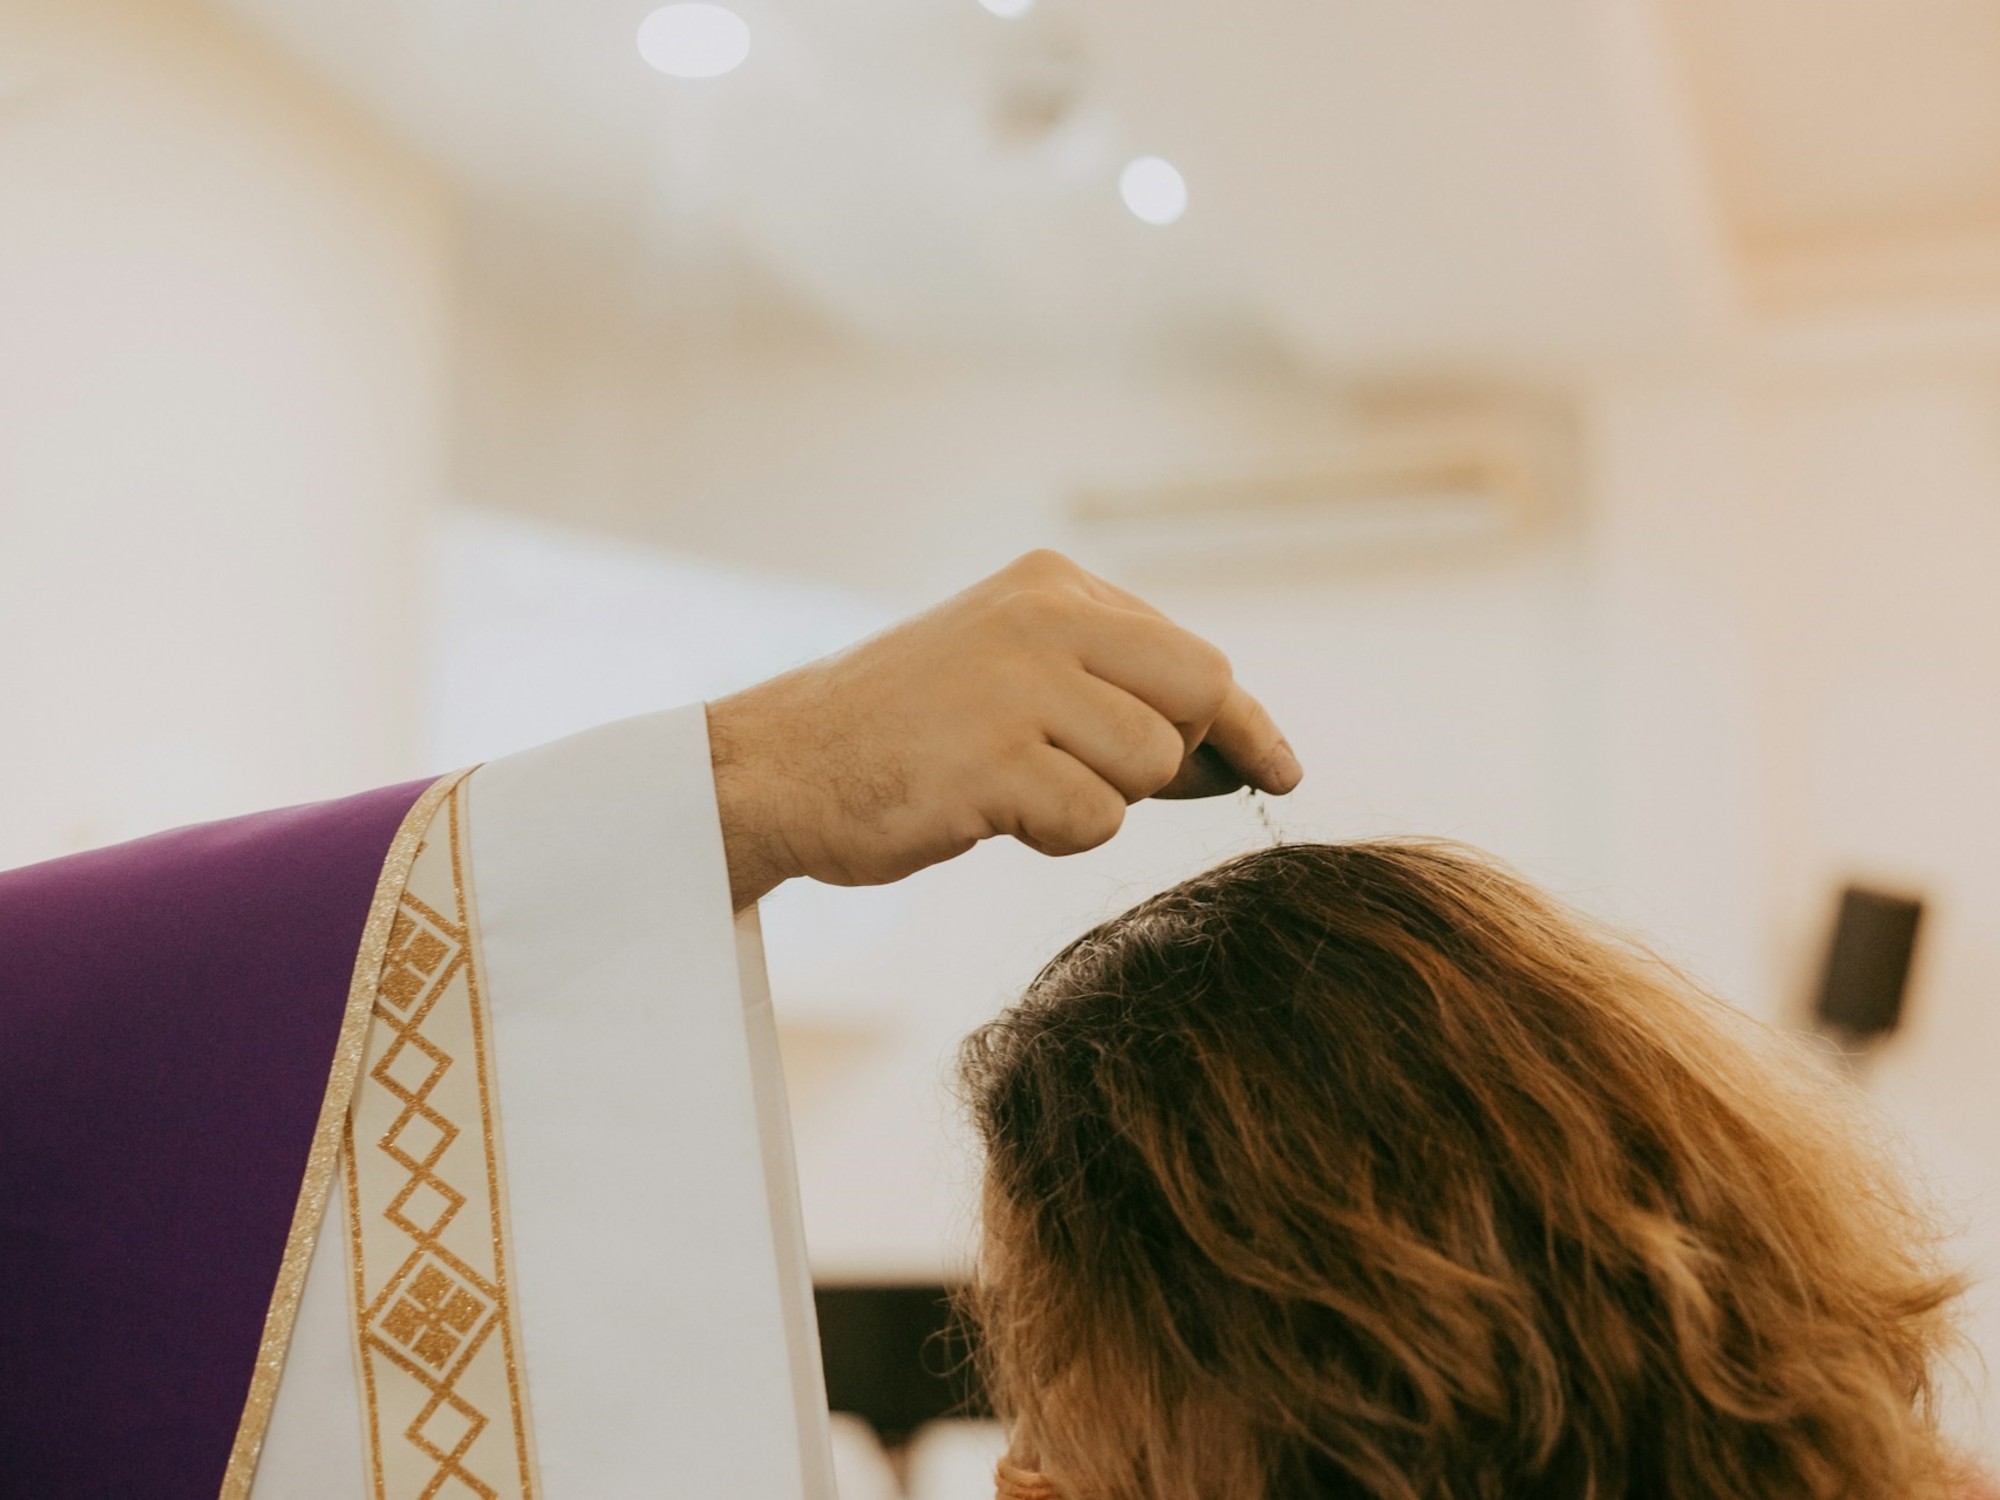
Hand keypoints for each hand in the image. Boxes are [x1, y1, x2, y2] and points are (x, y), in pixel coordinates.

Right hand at [705, 550, 1301, 908]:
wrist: (779, 765)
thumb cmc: (905, 734)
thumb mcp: (1013, 673)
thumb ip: (1113, 691)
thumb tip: (1242, 754)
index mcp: (1053, 585)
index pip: (1195, 656)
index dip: (1245, 724)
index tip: (1282, 769)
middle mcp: (1043, 616)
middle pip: (1198, 697)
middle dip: (1172, 761)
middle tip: (1091, 778)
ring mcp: (1017, 682)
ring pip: (1151, 764)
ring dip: (1099, 801)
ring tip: (1015, 789)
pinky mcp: (993, 757)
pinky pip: (1094, 818)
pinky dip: (1056, 834)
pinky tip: (988, 813)